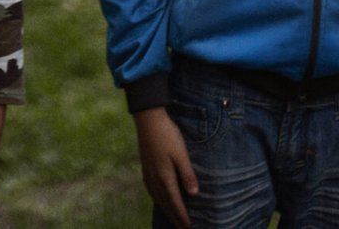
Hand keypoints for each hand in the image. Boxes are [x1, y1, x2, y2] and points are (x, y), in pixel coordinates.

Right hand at [134, 107, 197, 228]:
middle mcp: (155, 178)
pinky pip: (151, 189)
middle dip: (173, 216)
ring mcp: (148, 172)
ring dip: (165, 208)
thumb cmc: (167, 135)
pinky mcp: (145, 166)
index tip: (188, 225)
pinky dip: (156, 198)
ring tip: (171, 217)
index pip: (175, 201)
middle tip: (181, 227)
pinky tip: (158, 197)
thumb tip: (194, 194)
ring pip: (157, 197)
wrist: (149, 119)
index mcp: (165, 176)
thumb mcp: (181, 154)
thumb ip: (187, 174)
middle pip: (165, 202)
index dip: (181, 214)